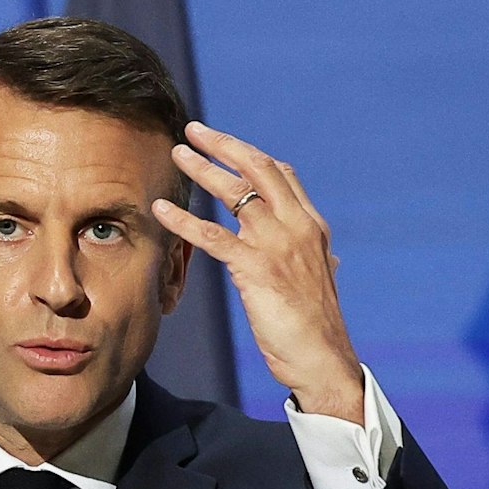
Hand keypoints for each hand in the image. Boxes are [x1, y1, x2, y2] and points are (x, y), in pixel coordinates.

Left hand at [152, 122, 364, 423]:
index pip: (283, 175)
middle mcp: (297, 227)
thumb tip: (327, 256)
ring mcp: (277, 245)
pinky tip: (161, 210)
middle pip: (259, 169)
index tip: (225, 142)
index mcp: (312, 226)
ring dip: (202, 170)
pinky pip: (212, 236)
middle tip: (194, 130)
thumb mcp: (318, 281)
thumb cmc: (316, 326)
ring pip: (235, 194)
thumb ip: (315, 259)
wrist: (323, 358)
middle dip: (225, 145)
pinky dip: (184, 220)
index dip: (252, 154)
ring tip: (176, 154)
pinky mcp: (256, 269)